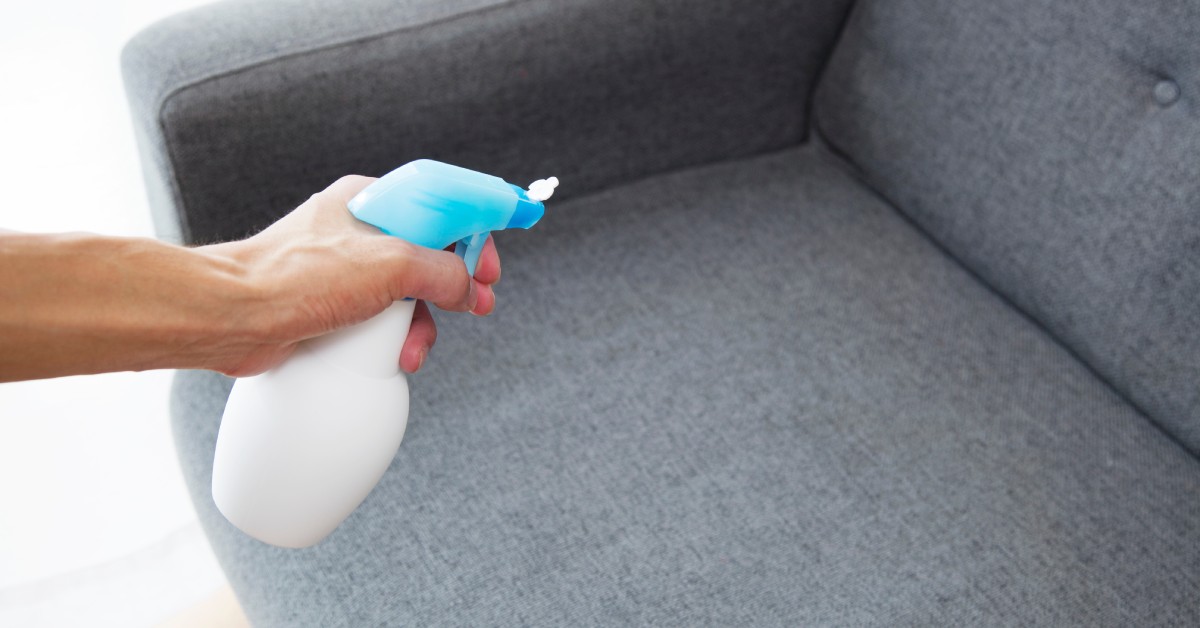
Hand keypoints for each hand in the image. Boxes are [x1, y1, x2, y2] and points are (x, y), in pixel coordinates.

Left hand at [203, 175, 500, 376]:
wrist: (234, 319)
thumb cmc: (295, 278)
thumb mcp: (390, 265)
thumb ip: (442, 271)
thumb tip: (466, 287)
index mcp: (370, 200)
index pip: (441, 203)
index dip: (476, 229)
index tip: (494, 256)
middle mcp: (357, 231)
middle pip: (428, 252)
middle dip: (454, 284)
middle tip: (476, 302)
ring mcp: (343, 270)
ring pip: (406, 292)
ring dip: (422, 321)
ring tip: (418, 345)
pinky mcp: (331, 306)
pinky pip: (380, 319)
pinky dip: (394, 338)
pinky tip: (394, 356)